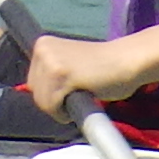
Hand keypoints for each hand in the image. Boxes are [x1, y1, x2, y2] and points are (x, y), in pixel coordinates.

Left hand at [19, 31, 145, 119]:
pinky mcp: (62, 75)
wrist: (126, 61)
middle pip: (36, 93)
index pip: (33, 83)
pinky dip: (65, 113)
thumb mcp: (68, 63)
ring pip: (43, 102)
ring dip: (61, 109)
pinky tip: (82, 99)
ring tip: (81, 95)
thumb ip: (50, 74)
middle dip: (55, 102)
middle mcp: (43, 50)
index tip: (70, 89)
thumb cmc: (102, 67)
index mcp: (42, 44)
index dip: (52, 94)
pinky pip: (53, 106)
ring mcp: (51, 62)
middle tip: (77, 94)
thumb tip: (31, 92)